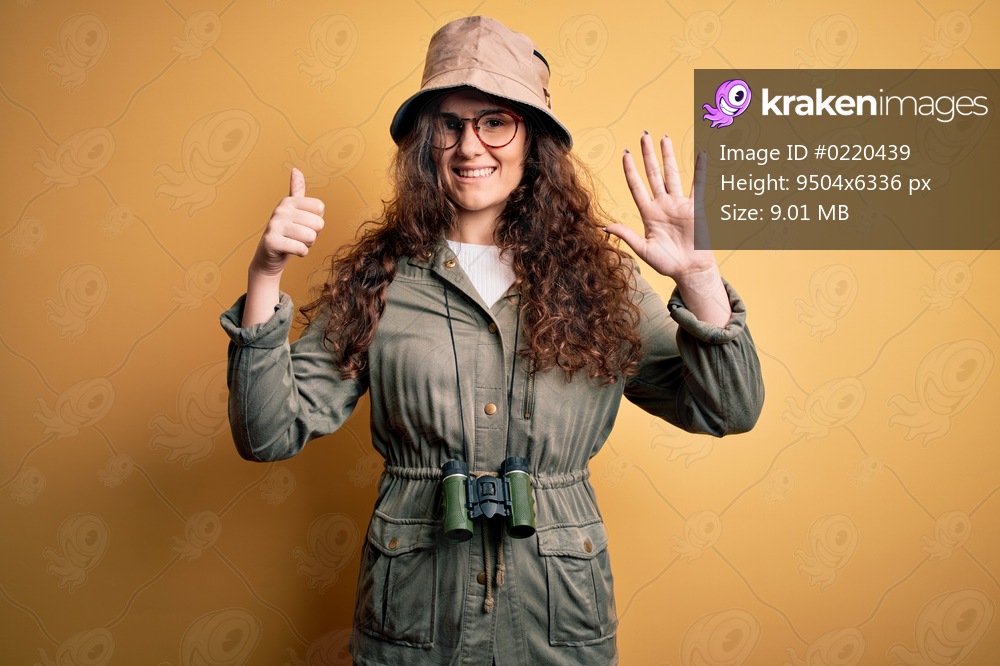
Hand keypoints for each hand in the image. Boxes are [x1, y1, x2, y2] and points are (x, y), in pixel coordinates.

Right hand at [249, 168, 325, 278]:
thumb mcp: (294, 211)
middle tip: (298, 236)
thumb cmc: (287, 234)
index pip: (320, 208)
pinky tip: (290, 250)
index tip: (303, 224)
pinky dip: (301, 253)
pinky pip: (301, 248)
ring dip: (306, 244)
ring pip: (310, 236)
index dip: (316, 220)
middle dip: (313, 235)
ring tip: (294, 242)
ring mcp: (274, 224)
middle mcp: (281, 209)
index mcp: (289, 201)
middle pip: (318, 223)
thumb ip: (297, 191)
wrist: (269, 257)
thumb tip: (295, 169)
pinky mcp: (272, 241)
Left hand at [605, 132, 711, 279]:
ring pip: (672, 175)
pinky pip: (698, 186)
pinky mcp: (695, 208)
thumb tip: (605, 226)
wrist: (689, 270)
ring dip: (668, 156)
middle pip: (653, 174)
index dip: (631, 170)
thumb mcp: (643, 249)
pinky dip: (700, 171)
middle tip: (644, 135)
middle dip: (648, 155)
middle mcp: (662, 205)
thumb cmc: (667, 263)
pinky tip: (701, 155)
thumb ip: (627, 235)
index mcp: (648, 213)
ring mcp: (678, 204)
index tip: (625, 154)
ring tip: (664, 138)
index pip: (637, 186)